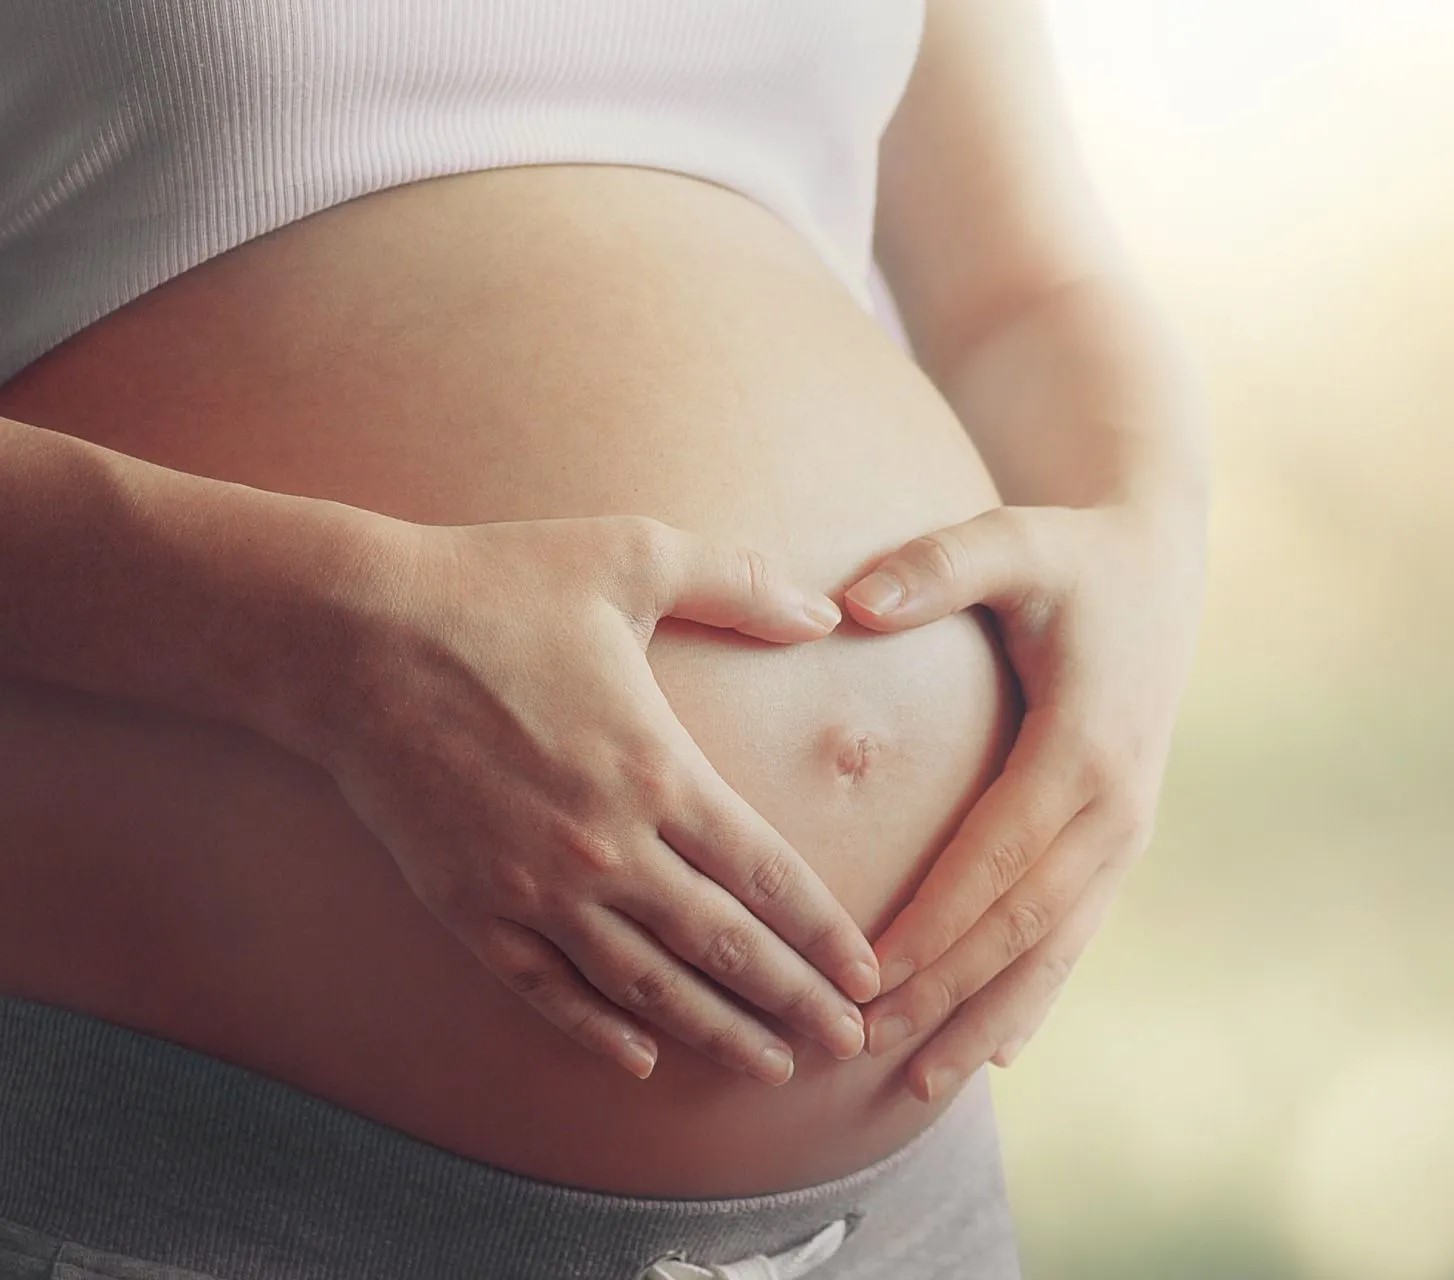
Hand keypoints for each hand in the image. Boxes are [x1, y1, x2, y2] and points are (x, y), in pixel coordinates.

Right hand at [306, 514, 880, 1085]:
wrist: (347, 635)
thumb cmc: (493, 586)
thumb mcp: (631, 555)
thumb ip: (737, 583)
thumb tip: (824, 610)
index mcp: (656, 768)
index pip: (766, 874)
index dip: (824, 934)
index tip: (868, 977)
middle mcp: (605, 845)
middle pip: (721, 946)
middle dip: (793, 1001)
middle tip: (847, 1046)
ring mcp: (533, 886)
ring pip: (643, 985)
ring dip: (714, 1032)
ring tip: (769, 1068)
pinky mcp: (467, 907)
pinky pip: (544, 990)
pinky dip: (595, 1031)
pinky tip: (639, 1061)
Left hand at [842, 500, 1204, 1100]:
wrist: (1158, 563)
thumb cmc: (1072, 553)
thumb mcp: (1014, 538)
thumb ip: (938, 565)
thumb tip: (852, 603)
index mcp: (1085, 746)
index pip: (998, 859)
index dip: (935, 925)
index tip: (869, 980)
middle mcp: (1116, 804)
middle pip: (1024, 924)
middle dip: (949, 992)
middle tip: (869, 1050)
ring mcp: (1125, 829)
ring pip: (1055, 948)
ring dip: (990, 1018)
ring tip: (924, 1086)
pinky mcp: (1119, 838)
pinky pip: (1075, 932)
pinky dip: (1035, 993)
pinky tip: (997, 1051)